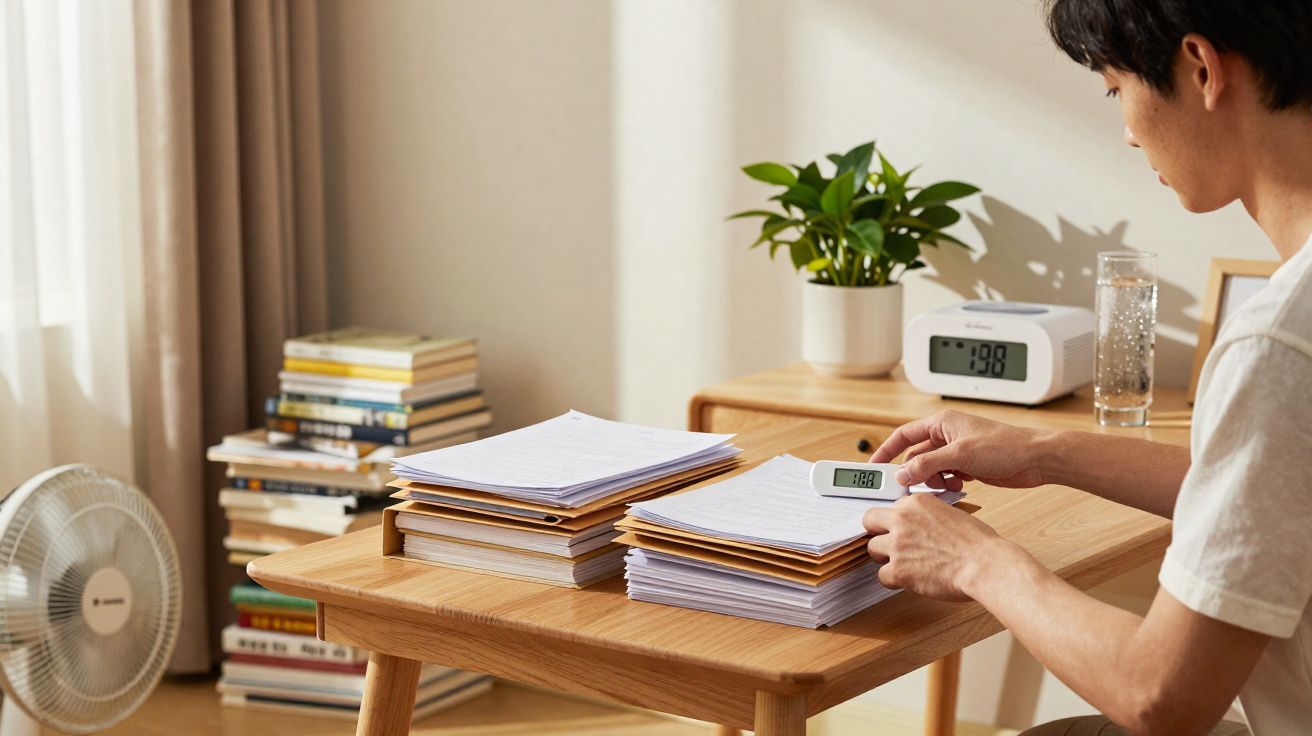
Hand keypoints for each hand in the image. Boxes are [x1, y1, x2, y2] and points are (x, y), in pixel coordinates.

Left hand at [862, 493, 1009, 600]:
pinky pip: (881, 576)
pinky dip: (892, 580)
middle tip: (887, 543)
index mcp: (916, 503)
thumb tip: (923, 525)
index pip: (890, 508)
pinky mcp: (897, 570)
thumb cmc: (978, 543)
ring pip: (872, 549)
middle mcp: (902, 520)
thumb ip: (929, 517)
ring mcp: (897, 545)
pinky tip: (907, 580)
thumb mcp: (951, 514)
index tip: (898, 530)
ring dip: (885, 557)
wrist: (984, 564)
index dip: (894, 521)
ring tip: (902, 564)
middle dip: (877, 532)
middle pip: (869, 521)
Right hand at [870, 410, 1051, 490]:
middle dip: (913, 473)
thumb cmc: (1005, 446)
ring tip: (943, 486)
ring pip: (930, 469)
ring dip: (932, 481)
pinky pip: (945, 477)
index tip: (874, 467)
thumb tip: (902, 474)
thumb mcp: (959, 455)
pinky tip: (957, 487)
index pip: (903, 435)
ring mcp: (957, 451)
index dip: (887, 450)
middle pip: (916, 456)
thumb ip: (927, 464)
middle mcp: (947, 435)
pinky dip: (946, 485)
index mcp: (941, 423)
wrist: (1036, 459)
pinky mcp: (968, 466)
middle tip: (907, 489)